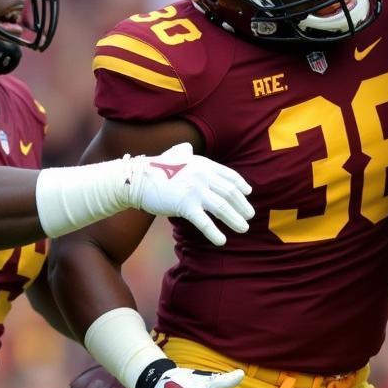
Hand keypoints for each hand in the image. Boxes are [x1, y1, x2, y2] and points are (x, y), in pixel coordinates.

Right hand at [126, 143, 254, 246]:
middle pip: (230, 193)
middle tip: (250, 215)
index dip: (241, 185)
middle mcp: (203, 176)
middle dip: (242, 205)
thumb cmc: (155, 168)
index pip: (229, 175)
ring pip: (222, 207)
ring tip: (244, 228)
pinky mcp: (185, 205)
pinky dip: (214, 232)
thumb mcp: (174, 155)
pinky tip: (221, 241)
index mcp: (203, 164)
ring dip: (235, 219)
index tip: (248, 193)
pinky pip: (204, 221)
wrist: (137, 178)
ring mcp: (195, 190)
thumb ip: (184, 152)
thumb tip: (187, 146)